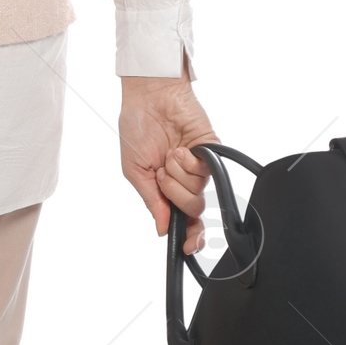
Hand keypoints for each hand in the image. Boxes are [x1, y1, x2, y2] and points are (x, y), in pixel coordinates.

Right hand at [119, 73, 217, 253]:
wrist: (149, 97)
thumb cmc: (137, 128)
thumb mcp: (135, 171)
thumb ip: (151, 201)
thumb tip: (163, 229)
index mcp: (166, 188)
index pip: (183, 220)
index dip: (189, 236)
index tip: (189, 247)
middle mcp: (185, 181)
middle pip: (192, 209)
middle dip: (173, 193)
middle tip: (161, 173)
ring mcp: (199, 167)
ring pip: (197, 191)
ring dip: (176, 173)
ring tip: (168, 154)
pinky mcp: (209, 152)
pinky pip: (204, 171)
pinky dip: (187, 161)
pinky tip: (179, 148)